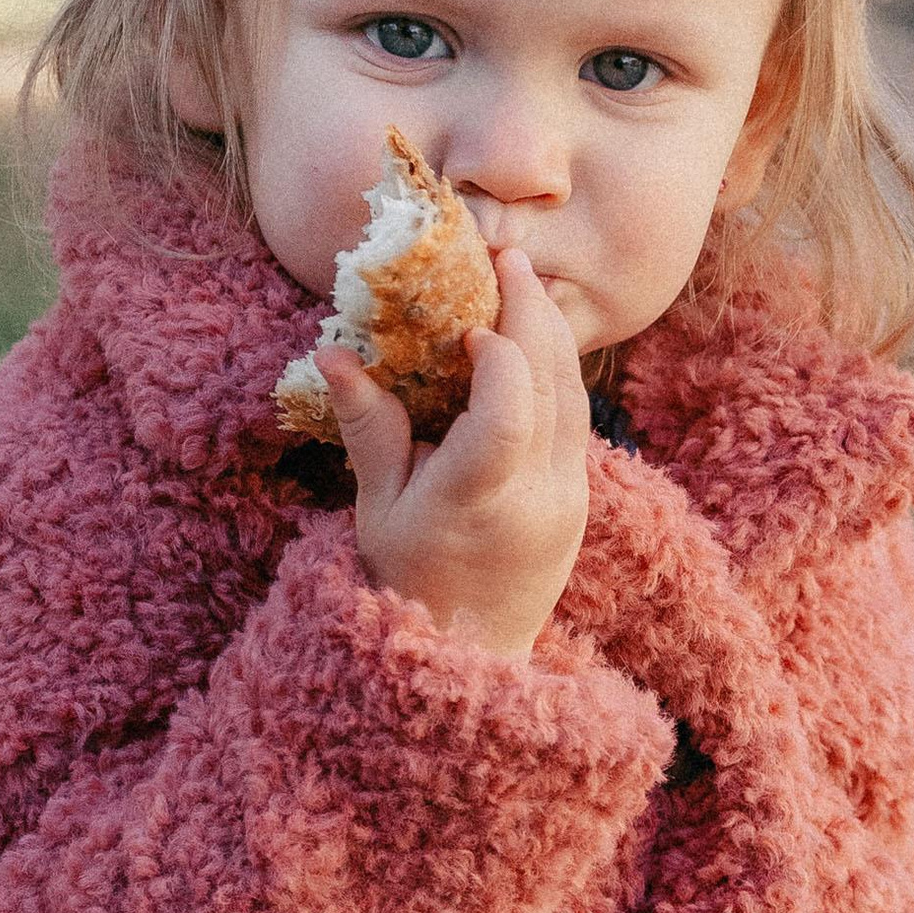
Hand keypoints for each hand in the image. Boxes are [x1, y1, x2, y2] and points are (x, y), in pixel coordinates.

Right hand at [320, 246, 590, 661]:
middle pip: (553, 386)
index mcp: (480, 502)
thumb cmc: (407, 581)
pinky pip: (577, 418)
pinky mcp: (581, 498)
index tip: (470, 322)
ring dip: (551, 332)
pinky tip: (533, 337)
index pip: (510, 412)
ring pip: (575, 396)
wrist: (467, 658)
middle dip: (531, 313)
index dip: (499, 356)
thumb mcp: (377, 509)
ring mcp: (569, 498)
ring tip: (521, 280)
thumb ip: (369, 429)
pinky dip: (557, 369)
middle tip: (506, 255)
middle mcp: (538, 497)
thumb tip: (332, 351)